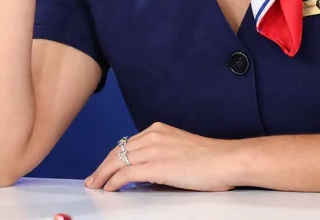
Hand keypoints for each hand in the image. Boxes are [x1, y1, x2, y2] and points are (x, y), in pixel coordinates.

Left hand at [85, 122, 237, 191]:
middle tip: (93, 180)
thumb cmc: (211, 159)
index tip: (104, 168)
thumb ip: (162, 155)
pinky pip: (126, 173)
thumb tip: (147, 172)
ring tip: (96, 186)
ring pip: (117, 161)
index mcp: (158, 130)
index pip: (126, 144)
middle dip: (102, 167)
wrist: (227, 160)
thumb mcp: (180, 149)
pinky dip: (114, 182)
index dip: (112, 158)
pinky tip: (109, 188)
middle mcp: (152, 136)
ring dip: (103, 175)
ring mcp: (153, 150)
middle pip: (117, 151)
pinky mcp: (156, 166)